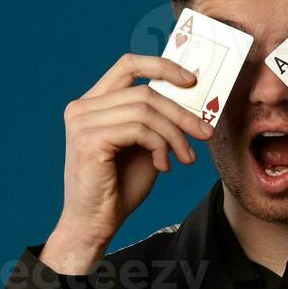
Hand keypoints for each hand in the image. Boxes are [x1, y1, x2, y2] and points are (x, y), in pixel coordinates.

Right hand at [42, 55, 213, 273]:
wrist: (95, 224)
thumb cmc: (119, 187)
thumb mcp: (145, 145)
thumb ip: (157, 120)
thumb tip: (192, 97)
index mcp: (93, 103)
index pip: (128, 65)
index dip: (162, 66)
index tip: (191, 81)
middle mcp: (82, 107)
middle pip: (145, 91)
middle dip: (182, 113)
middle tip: (205, 132)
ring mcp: (82, 122)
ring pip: (146, 110)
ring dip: (175, 134)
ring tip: (186, 157)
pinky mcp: (89, 140)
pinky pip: (140, 130)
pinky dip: (160, 147)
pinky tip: (164, 166)